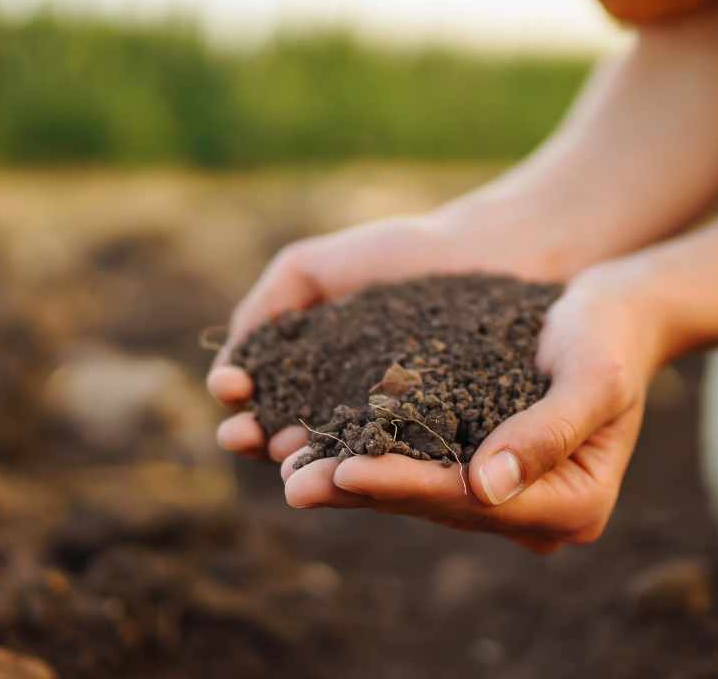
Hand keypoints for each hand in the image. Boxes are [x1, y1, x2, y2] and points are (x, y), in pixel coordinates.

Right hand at [207, 212, 553, 462]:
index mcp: (314, 375)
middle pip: (289, 436)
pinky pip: (399, 459)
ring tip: (284, 456)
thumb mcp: (312, 268)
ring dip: (303, 461)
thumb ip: (266, 306)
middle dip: (259, 438)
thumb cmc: (402, 255)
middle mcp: (346, 411)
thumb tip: (229, 370)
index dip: (241, 403)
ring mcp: (392, 431)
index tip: (231, 391)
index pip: (262, 401)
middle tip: (244, 435)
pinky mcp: (439, 443)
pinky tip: (346, 459)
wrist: (488, 251)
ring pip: (336, 457)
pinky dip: (368, 465)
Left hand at [278, 263, 663, 552]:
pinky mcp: (480, 468)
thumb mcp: (593, 375)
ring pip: (419, 493)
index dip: (406, 485)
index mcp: (574, 506)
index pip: (473, 501)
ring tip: (288, 469)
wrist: (614, 315)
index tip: (345, 470)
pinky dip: (370, 457)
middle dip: (363, 491)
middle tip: (293, 483)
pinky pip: (418, 468)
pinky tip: (317, 445)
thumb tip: (485, 487)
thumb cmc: (610, 336)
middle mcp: (538, 514)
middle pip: (437, 506)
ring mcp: (507, 497)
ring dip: (353, 481)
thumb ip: (548, 431)